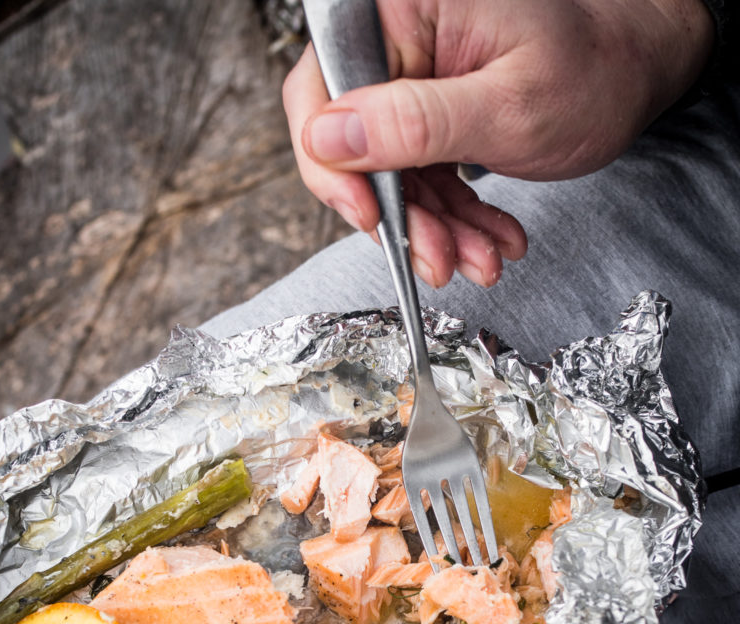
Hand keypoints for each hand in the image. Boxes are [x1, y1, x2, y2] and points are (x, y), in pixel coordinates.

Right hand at [283, 0, 712, 287]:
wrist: (639, 73)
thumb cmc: (594, 70)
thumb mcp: (506, 107)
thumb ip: (414, 123)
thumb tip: (327, 138)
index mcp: (403, 9)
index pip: (324, 90)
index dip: (335, 165)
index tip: (371, 217)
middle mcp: (399, 39)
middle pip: (353, 142)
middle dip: (401, 214)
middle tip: (438, 258)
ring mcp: (413, 79)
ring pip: (389, 173)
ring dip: (432, 228)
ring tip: (480, 258)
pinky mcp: (430, 114)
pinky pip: (420, 177)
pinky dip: (451, 218)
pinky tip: (487, 240)